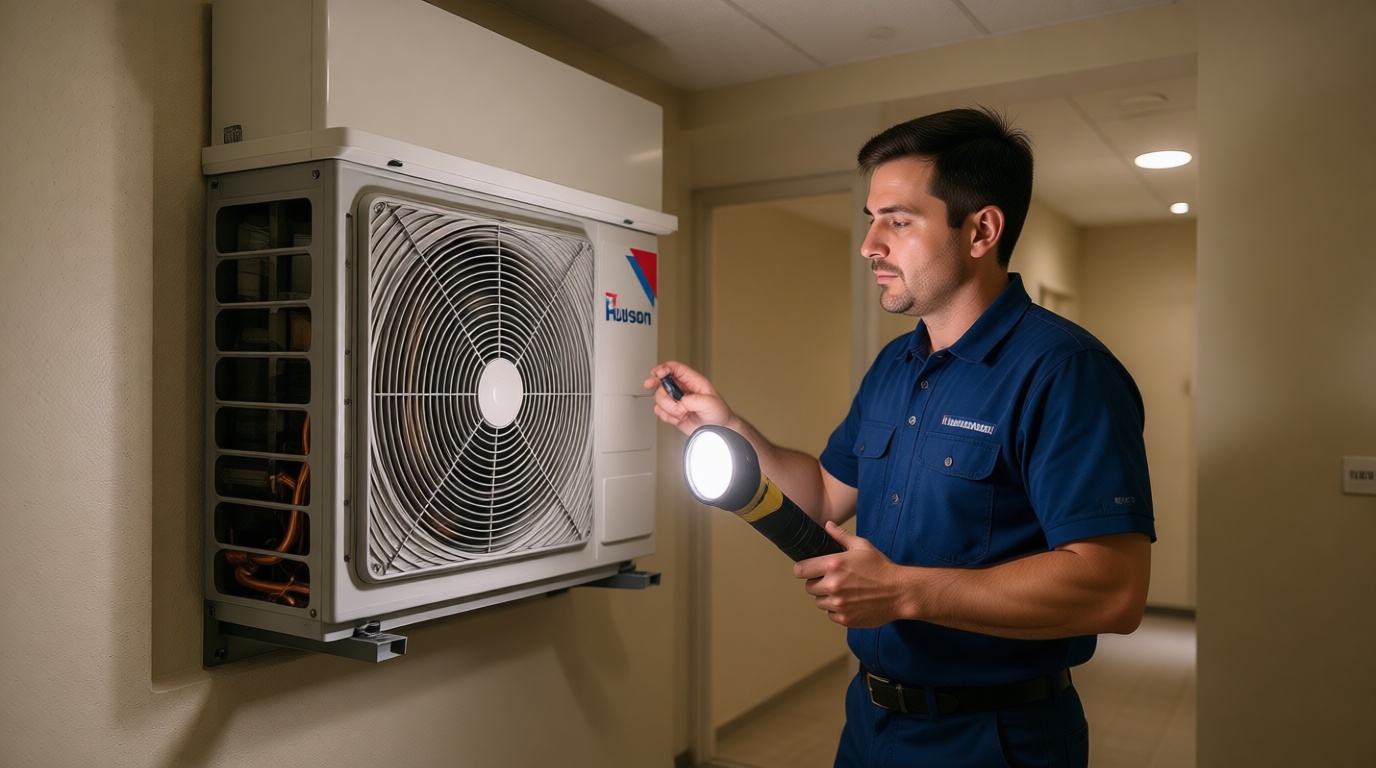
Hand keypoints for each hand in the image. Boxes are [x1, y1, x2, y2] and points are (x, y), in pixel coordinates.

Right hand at [643, 360, 734, 435]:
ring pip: (659, 399)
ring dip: (669, 409)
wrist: (717, 428)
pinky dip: (667, 417)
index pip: (674, 368)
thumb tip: (681, 401)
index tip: (657, 374)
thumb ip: (695, 400)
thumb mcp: (711, 403)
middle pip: (662, 384)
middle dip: (665, 396)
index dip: (663, 368)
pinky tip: (678, 418)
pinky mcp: (671, 412)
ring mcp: (676, 400)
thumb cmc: (718, 412)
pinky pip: (659, 411)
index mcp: (692, 381)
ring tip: (683, 413)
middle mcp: (682, 389)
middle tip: (673, 403)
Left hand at [794, 522, 913, 627]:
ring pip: (819, 602)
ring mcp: (838, 604)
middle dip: (817, 583)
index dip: (803, 569)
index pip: (800, 570)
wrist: (900, 592)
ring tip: (844, 591)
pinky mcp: (845, 618)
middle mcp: (832, 585)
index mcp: (833, 565)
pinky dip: (836, 610)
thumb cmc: (882, 568)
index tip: (807, 570)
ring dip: (826, 597)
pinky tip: (850, 601)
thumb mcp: (862, 546)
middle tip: (833, 580)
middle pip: (809, 587)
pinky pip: (830, 614)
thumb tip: (827, 525)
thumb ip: (841, 536)